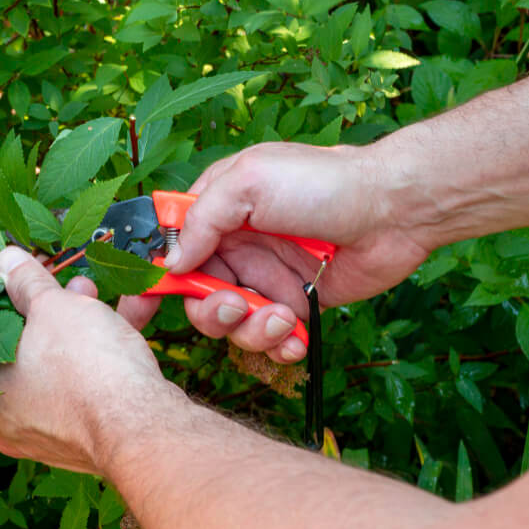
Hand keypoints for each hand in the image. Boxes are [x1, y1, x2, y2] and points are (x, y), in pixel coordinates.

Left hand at [0, 246, 183, 474]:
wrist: (142, 426)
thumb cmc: (84, 370)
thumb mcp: (51, 307)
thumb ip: (25, 282)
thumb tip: (6, 262)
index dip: (0, 301)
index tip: (19, 279)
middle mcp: (12, 420)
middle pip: (22, 350)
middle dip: (47, 310)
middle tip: (65, 285)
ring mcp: (52, 430)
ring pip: (59, 366)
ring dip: (79, 326)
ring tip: (95, 294)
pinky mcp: (90, 432)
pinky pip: (89, 384)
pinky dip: (105, 352)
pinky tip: (129, 314)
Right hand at [118, 142, 430, 361]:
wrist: (396, 209)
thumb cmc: (323, 183)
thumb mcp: (250, 182)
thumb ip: (203, 220)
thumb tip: (172, 263)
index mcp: (217, 211)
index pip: (167, 249)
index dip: (147, 283)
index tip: (132, 317)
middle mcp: (235, 248)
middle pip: (195, 297)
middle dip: (211, 312)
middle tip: (237, 306)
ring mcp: (265, 277)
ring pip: (232, 324)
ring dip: (251, 330)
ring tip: (282, 317)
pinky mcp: (295, 304)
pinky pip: (271, 338)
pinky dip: (279, 345)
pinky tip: (297, 337)